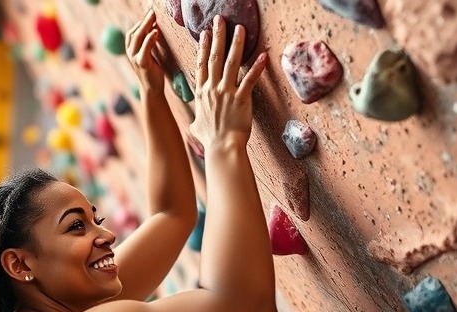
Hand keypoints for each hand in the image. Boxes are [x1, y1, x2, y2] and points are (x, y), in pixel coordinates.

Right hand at [125, 10, 165, 94]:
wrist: (152, 88)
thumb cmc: (152, 70)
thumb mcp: (149, 54)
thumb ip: (149, 42)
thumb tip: (154, 27)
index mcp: (131, 50)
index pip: (132, 31)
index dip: (140, 22)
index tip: (151, 14)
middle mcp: (130, 53)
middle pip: (135, 32)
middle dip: (144, 20)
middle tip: (153, 11)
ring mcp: (135, 58)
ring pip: (138, 37)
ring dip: (146, 26)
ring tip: (154, 17)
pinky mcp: (142, 63)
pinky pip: (145, 48)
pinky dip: (150, 39)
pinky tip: (155, 32)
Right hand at [188, 15, 266, 150]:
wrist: (221, 147)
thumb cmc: (211, 139)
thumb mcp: (197, 127)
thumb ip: (196, 121)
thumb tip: (193, 125)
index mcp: (202, 92)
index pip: (201, 64)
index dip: (203, 47)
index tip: (205, 33)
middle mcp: (212, 89)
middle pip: (215, 57)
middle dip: (218, 36)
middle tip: (220, 20)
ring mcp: (226, 92)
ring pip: (232, 63)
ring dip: (236, 44)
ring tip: (240, 28)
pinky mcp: (241, 98)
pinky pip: (250, 79)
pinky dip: (257, 67)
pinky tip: (263, 55)